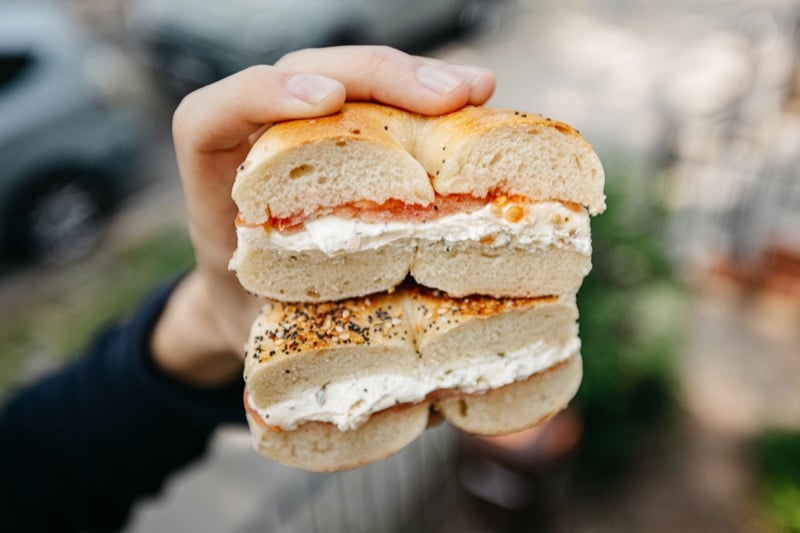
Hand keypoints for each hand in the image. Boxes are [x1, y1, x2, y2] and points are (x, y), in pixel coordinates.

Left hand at [152, 46, 495, 385]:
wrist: (247, 311)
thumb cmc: (260, 330)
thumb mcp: (276, 354)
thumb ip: (327, 361)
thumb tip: (426, 401)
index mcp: (220, 197)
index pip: (211, 119)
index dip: (261, 98)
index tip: (325, 105)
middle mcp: (261, 149)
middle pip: (304, 74)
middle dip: (380, 79)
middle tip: (450, 97)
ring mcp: (305, 136)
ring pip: (351, 78)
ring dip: (417, 79)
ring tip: (478, 92)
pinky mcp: (346, 140)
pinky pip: (383, 106)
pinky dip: (430, 102)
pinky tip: (476, 106)